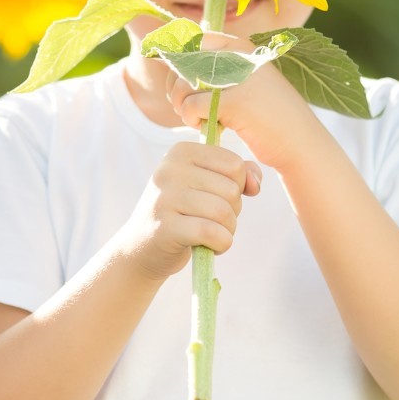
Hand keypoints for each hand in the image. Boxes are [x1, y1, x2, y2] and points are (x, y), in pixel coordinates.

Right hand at [120, 141, 261, 280]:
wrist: (143, 247)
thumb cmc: (182, 213)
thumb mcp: (205, 185)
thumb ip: (237, 174)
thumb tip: (256, 183)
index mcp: (180, 152)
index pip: (234, 164)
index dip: (237, 187)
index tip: (217, 199)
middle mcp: (169, 170)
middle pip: (231, 190)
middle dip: (232, 211)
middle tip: (212, 221)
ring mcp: (165, 198)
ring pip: (223, 212)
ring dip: (227, 230)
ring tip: (212, 234)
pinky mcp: (166, 227)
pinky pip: (212, 233)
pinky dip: (221, 244)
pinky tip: (210, 247)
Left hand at [166, 31, 320, 171]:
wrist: (301, 143)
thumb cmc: (268, 116)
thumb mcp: (244, 82)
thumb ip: (215, 69)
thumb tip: (167, 57)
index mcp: (241, 46)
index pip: (193, 40)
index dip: (177, 60)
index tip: (181, 82)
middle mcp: (240, 55)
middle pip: (182, 63)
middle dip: (176, 88)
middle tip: (187, 106)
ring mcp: (239, 77)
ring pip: (183, 85)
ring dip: (182, 105)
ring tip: (197, 117)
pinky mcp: (235, 102)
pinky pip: (191, 106)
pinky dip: (190, 119)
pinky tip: (205, 125)